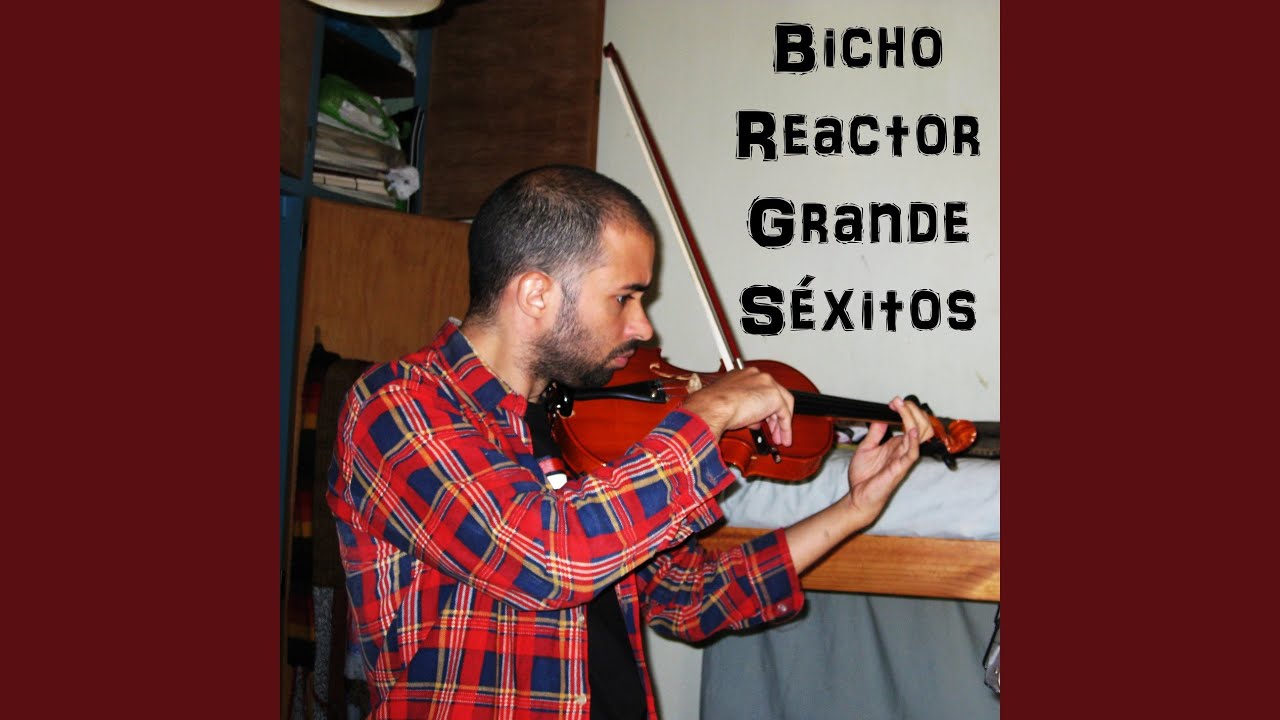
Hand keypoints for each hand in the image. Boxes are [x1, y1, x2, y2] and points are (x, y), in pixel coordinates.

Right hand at [680, 367, 794, 445]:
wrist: (713, 406)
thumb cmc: (713, 405)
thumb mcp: (729, 404)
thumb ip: (743, 408)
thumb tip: (752, 420)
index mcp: (744, 375)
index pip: (761, 389)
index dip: (763, 406)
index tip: (763, 419)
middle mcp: (757, 376)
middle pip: (774, 395)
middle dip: (774, 415)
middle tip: (773, 430)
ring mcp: (767, 384)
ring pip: (782, 404)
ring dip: (781, 423)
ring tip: (778, 437)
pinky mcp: (774, 396)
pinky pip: (784, 414)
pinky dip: (785, 428)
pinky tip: (783, 437)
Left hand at [844, 396, 933, 520]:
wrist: (858, 495)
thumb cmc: (864, 476)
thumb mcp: (866, 447)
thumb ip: (875, 433)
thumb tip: (882, 416)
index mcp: (896, 444)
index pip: (909, 422)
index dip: (904, 410)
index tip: (893, 402)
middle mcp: (902, 449)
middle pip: (920, 426)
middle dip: (912, 410)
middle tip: (900, 402)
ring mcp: (903, 458)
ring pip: (920, 436)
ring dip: (913, 420)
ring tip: (903, 409)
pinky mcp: (900, 468)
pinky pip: (913, 454)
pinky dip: (914, 441)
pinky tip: (911, 430)